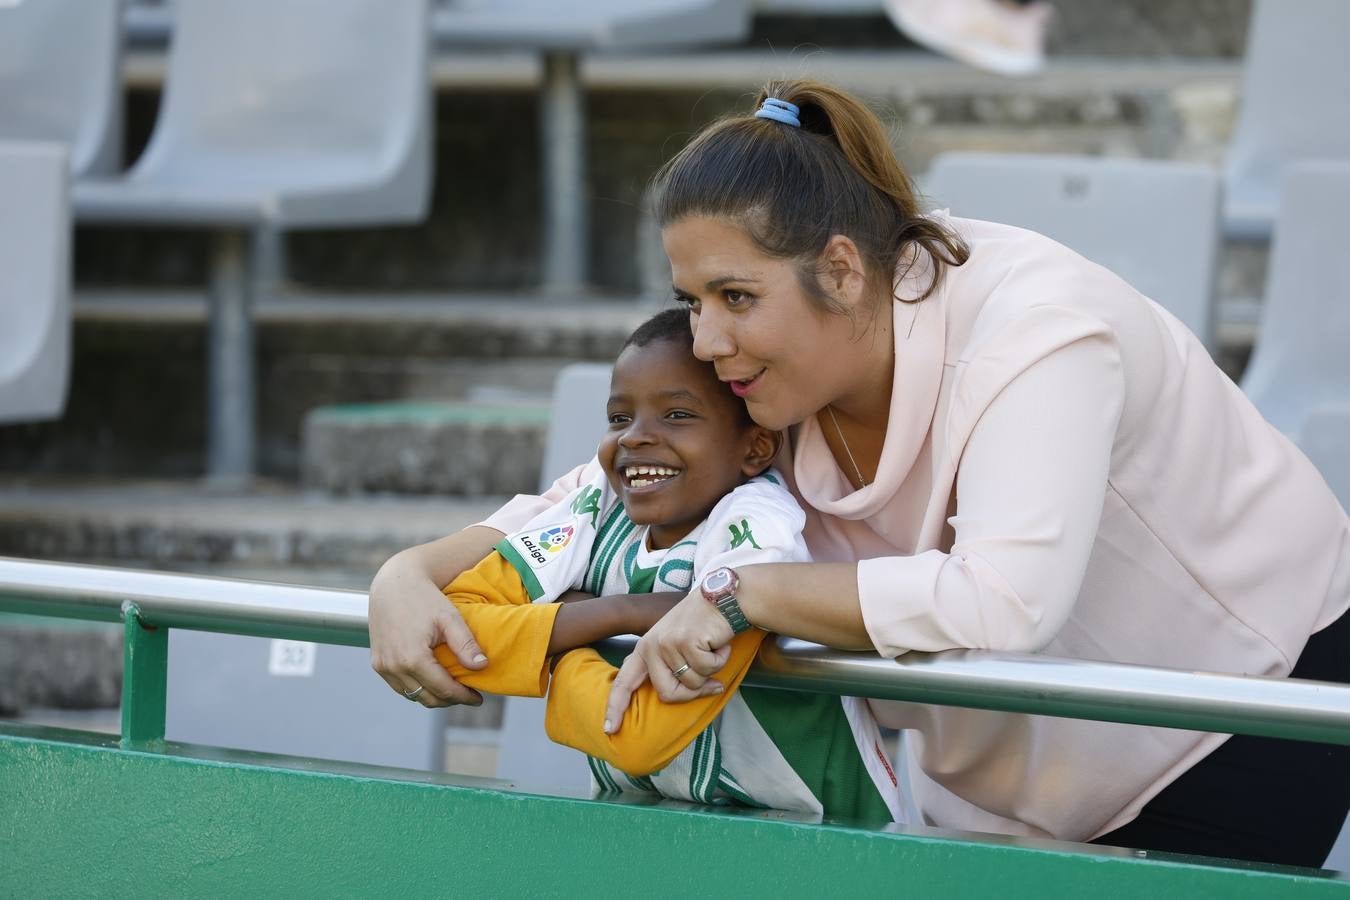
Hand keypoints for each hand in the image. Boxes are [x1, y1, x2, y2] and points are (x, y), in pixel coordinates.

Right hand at [368, 556, 487, 707]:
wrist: (393, 584)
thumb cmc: (424, 598)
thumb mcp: (449, 618)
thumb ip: (465, 645)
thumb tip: (482, 667)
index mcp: (413, 658)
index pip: (444, 689)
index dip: (464, 697)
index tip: (479, 699)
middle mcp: (394, 667)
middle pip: (428, 698)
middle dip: (451, 700)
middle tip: (468, 695)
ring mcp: (383, 667)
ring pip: (412, 695)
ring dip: (433, 697)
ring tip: (453, 689)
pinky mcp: (377, 663)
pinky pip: (400, 686)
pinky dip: (417, 688)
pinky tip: (432, 681)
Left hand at [603, 590, 733, 730]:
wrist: (721, 597)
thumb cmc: (702, 624)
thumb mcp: (677, 644)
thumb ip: (671, 667)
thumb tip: (683, 694)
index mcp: (645, 648)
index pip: (624, 682)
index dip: (615, 707)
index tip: (609, 729)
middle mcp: (651, 646)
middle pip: (667, 693)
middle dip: (692, 693)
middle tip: (711, 682)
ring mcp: (667, 643)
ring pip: (692, 683)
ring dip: (711, 670)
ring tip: (712, 647)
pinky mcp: (686, 641)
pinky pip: (708, 669)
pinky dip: (720, 659)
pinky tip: (719, 642)